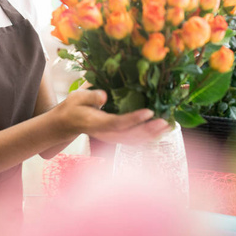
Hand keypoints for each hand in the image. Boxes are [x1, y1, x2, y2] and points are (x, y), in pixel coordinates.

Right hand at [56, 89, 170, 144]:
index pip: (118, 123)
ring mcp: (112, 138)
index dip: (134, 119)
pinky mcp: (116, 138)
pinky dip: (149, 137)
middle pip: (131, 135)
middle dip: (149, 129)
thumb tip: (104, 96)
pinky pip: (135, 140)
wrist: (68, 124)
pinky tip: (160, 132)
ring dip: (152, 134)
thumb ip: (90, 96)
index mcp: (97, 124)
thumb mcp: (76, 98)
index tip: (149, 112)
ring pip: (135, 140)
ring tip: (168, 126)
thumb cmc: (73, 108)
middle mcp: (107, 134)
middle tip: (165, 122)